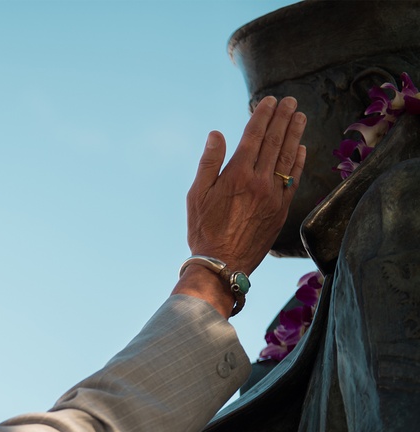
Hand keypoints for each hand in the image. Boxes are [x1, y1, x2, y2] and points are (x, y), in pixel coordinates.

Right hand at [174, 96, 306, 316]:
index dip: (263, 116)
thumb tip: (216, 134)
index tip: (270, 101)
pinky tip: (302, 148)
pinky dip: (299, 161)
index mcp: (237, 174)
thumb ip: (209, 162)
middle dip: (283, 119)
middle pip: (275, 142)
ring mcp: (274, 195)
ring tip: (300, 116)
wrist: (223, 263)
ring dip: (295, 134)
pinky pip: (294, 179)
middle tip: (290, 101)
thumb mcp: (197, 195)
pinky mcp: (282, 209)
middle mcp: (259, 181)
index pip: (254, 136)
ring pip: (288, 157)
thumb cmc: (204, 229)